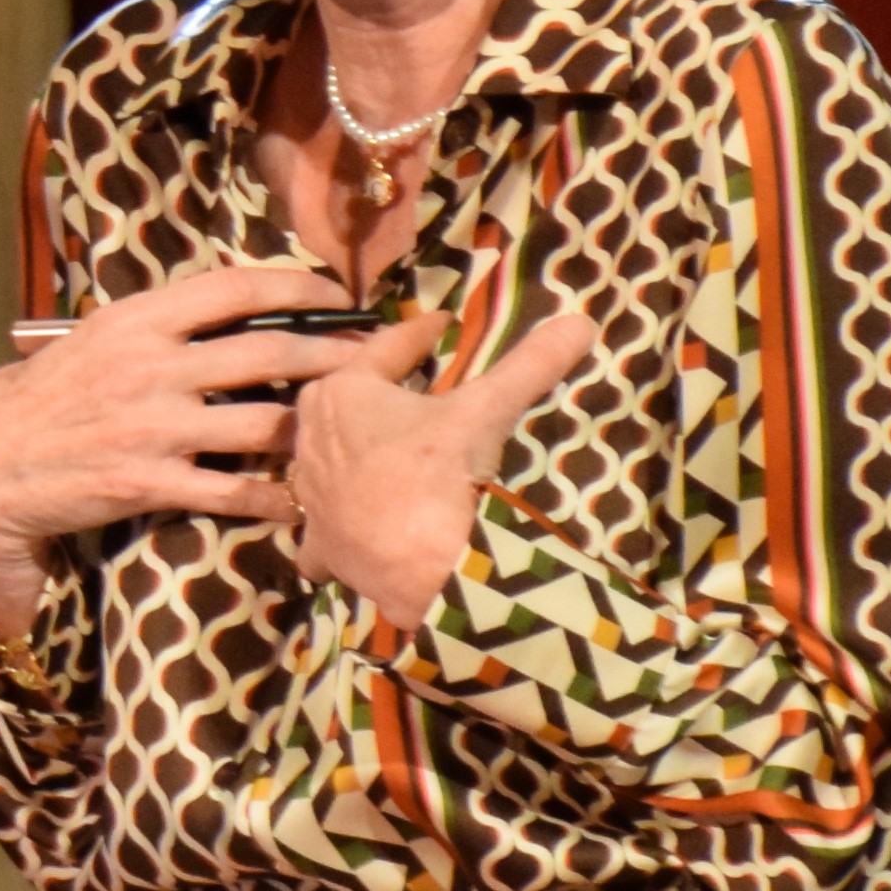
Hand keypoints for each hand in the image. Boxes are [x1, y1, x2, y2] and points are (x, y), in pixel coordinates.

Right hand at [0, 264, 376, 634]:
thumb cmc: (39, 403)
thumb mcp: (89, 344)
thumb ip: (153, 329)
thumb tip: (225, 314)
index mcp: (134, 321)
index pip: (234, 288)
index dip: (300, 289)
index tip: (340, 297)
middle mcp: (149, 366)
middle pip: (268, 352)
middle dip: (335, 357)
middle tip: (377, 363)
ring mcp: (151, 426)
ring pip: (264, 423)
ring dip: (315, 430)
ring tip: (350, 434)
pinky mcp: (147, 482)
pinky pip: (234, 490)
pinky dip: (276, 497)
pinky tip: (301, 501)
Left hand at [285, 308, 601, 629]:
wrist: (420, 570)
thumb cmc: (440, 474)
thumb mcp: (485, 411)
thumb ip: (528, 364)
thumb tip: (581, 320)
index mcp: (341, 392)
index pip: (387, 346)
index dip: (422, 333)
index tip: (445, 324)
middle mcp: (309, 438)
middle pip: (351, 401)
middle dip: (381, 388)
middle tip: (418, 380)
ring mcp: (309, 495)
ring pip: (330, 458)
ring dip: (355, 450)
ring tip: (392, 445)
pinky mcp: (319, 544)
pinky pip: (323, 524)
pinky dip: (338, 522)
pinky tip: (355, 523)